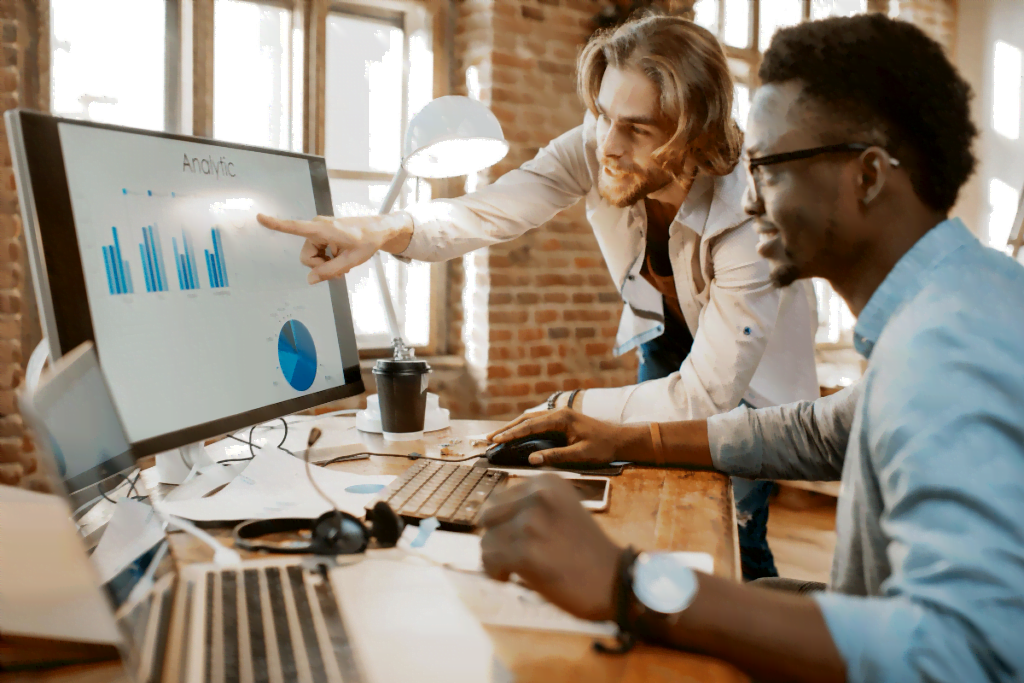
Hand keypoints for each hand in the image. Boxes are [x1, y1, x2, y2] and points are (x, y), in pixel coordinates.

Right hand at [256, 212, 413, 283]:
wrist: (379, 230)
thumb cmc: (367, 241)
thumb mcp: (350, 261)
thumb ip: (329, 271)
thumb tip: (310, 279)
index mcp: (323, 229)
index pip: (295, 227)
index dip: (276, 224)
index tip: (260, 217)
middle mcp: (318, 227)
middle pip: (307, 255)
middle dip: (320, 265)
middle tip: (339, 268)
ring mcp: (321, 230)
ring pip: (312, 255)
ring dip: (325, 262)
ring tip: (342, 263)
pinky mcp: (324, 234)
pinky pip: (318, 251)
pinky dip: (328, 257)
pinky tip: (340, 257)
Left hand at [480, 474, 621, 620]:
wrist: (614, 580)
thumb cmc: (586, 551)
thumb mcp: (561, 511)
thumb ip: (529, 507)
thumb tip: (486, 515)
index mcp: (547, 482)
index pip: (499, 498)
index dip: (504, 522)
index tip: (519, 538)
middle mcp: (538, 495)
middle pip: (489, 516)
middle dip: (497, 537)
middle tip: (515, 553)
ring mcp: (531, 522)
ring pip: (486, 540)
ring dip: (497, 558)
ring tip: (519, 567)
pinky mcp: (525, 551)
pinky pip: (489, 560)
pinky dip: (496, 572)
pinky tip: (514, 576)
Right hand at [487, 408, 632, 465]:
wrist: (619, 440)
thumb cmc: (603, 447)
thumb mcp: (581, 454)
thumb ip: (556, 456)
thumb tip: (532, 459)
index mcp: (562, 418)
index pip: (531, 426)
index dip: (512, 433)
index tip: (497, 440)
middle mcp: (558, 413)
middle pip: (526, 419)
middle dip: (507, 429)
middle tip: (489, 439)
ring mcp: (559, 415)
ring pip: (530, 420)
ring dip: (513, 428)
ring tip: (497, 437)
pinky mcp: (561, 421)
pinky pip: (537, 423)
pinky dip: (523, 428)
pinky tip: (515, 434)